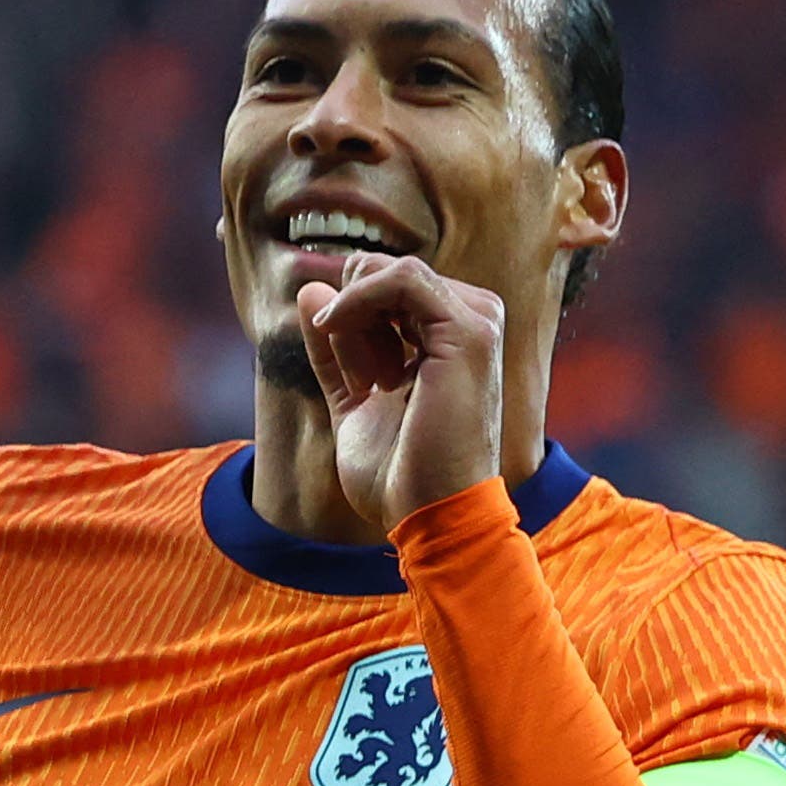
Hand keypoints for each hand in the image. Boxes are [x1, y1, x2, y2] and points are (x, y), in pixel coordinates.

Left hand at [295, 253, 506, 531]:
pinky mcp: (470, 331)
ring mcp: (475, 324)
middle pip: (386, 274)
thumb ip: (335, 350)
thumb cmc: (399, 474)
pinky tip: (335, 324)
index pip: (386, 290)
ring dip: (352, 308)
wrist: (430, 515)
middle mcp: (468, 326)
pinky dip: (359, 295)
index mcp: (448, 342)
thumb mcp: (353, 401)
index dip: (348, 312)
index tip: (343, 362)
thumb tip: (309, 289)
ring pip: (393, 270)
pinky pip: (404, 277)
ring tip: (348, 353)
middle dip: (350, 308)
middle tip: (348, 361)